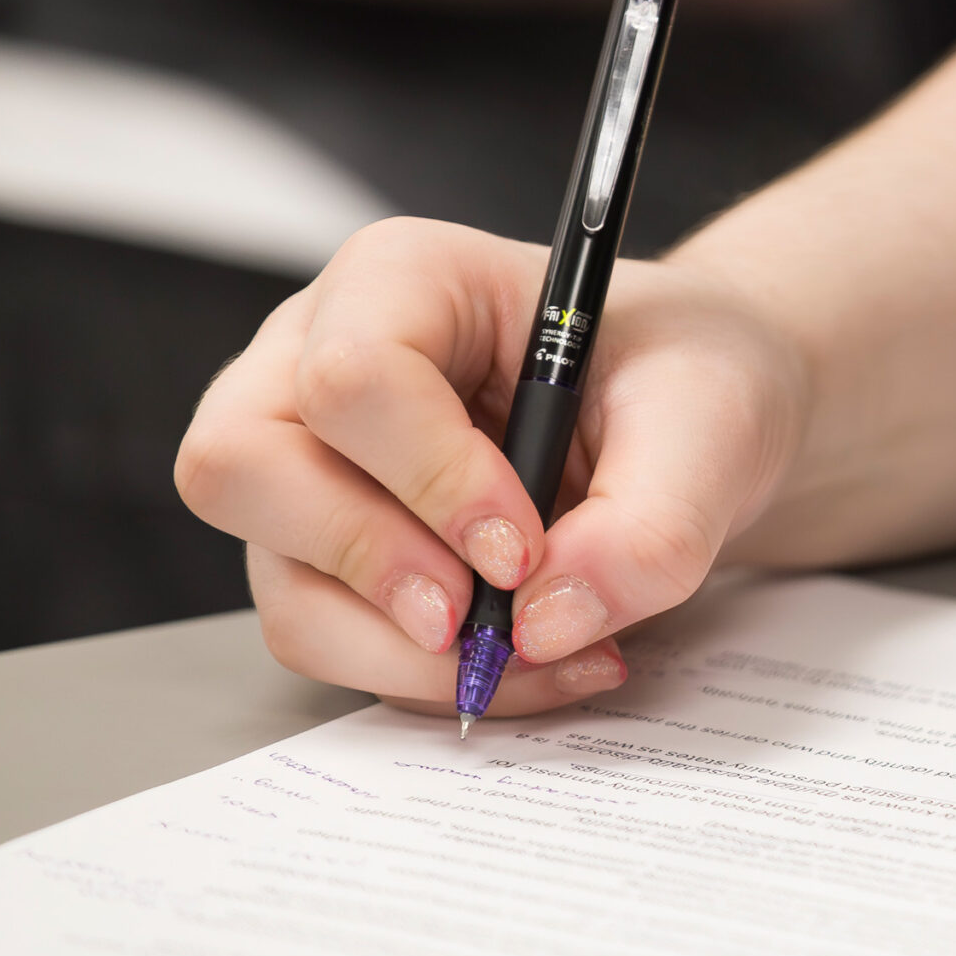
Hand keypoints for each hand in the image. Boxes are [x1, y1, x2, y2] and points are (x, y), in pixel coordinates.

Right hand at [175, 218, 805, 716]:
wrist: (695, 423)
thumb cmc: (686, 379)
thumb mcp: (712, 424)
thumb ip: (650, 522)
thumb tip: (545, 625)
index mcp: (404, 280)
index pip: (351, 376)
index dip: (430, 479)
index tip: (523, 548)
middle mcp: (318, 360)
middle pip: (243, 468)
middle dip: (369, 565)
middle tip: (483, 626)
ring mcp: (307, 463)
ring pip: (282, 579)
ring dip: (406, 651)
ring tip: (545, 655)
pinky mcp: (326, 552)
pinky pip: (331, 638)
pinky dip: (426, 675)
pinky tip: (535, 662)